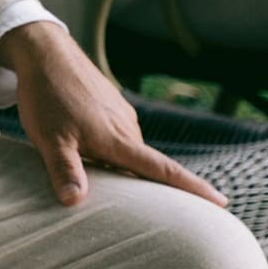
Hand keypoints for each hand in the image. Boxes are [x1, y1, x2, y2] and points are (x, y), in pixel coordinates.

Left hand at [0, 22, 222, 208]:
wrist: (45, 53)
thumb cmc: (46, 96)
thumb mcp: (49, 138)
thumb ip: (64, 170)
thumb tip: (75, 201)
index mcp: (119, 139)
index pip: (163, 170)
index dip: (193, 188)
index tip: (222, 202)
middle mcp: (127, 128)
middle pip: (146, 168)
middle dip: (152, 190)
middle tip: (160, 216)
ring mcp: (121, 116)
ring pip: (128, 153)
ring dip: (123, 170)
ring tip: (113, 192)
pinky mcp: (111, 107)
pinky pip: (118, 138)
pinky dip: (112, 153)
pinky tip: (95, 159)